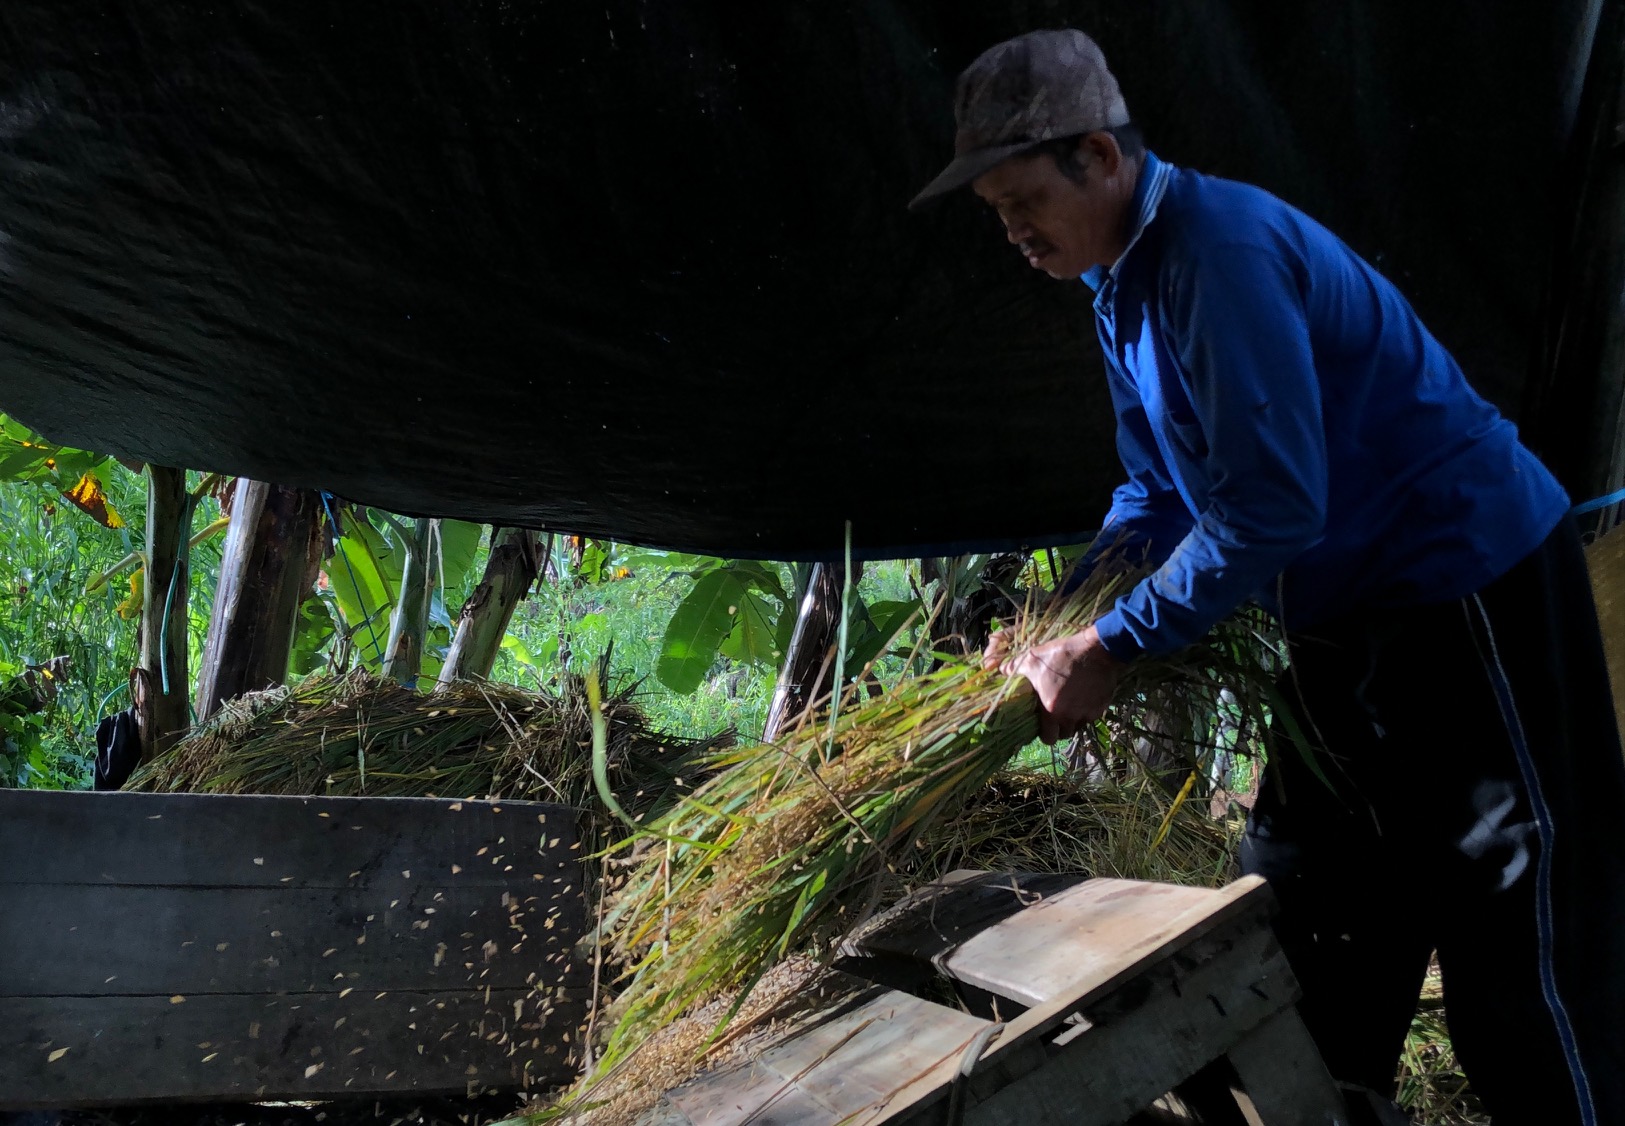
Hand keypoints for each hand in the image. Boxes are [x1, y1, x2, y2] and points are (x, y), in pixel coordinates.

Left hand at [995, 624, 1124, 743]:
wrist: (1096, 649)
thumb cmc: (1061, 655)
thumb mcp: (1032, 659)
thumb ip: (1014, 668)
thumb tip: (1000, 670)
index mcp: (1052, 709)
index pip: (1048, 738)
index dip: (1045, 734)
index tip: (1043, 725)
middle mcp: (1070, 716)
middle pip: (1064, 734)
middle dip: (1059, 728)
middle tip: (1055, 715)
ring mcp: (1088, 712)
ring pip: (1078, 726)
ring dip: (1072, 720)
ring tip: (1068, 706)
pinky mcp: (1101, 706)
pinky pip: (1091, 716)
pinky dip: (1086, 711)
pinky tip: (1082, 698)